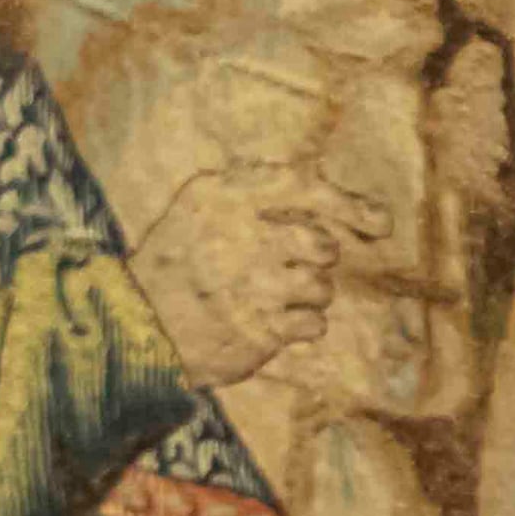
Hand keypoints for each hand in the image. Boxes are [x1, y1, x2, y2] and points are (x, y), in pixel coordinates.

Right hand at [127, 165, 374, 386]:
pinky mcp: (261, 329)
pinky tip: (269, 322)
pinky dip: (301, 325)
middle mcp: (240, 236)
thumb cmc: (176, 262)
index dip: (349, 204)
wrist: (132, 323)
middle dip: (313, 259)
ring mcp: (252, 286)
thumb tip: (352, 208)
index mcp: (221, 196)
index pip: (303, 186)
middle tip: (281, 266)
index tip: (382, 222)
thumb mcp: (201, 208)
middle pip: (322, 245)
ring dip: (305, 294)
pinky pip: (315, 323)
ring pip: (321, 287)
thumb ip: (261, 195)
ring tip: (264, 296)